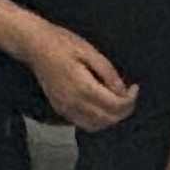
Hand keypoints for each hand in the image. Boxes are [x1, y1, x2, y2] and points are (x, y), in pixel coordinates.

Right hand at [20, 17, 136, 132]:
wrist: (34, 45)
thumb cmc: (62, 43)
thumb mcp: (89, 51)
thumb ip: (107, 72)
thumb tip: (122, 90)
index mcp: (83, 87)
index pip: (114, 106)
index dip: (130, 100)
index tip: (134, 88)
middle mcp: (74, 103)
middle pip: (108, 119)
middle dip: (124, 110)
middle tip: (129, 95)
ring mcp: (65, 108)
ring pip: (96, 125)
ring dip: (111, 118)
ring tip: (117, 102)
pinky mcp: (59, 108)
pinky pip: (83, 123)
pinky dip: (97, 121)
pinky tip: (101, 108)